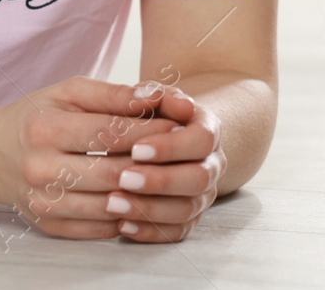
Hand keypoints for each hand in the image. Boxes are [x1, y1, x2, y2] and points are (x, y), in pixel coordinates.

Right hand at [0, 76, 183, 240]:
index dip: (150, 131)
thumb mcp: (67, 94)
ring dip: (146, 196)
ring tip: (169, 181)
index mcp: (44, 129)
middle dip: (154, 166)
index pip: (109, 133)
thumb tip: (158, 97)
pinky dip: (126, 218)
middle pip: (113, 172)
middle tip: (183, 158)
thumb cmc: (36, 117)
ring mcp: (43, 201)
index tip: (179, 127)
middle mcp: (39, 167)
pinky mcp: (48, 225)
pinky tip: (141, 202)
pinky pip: (100, 228)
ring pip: (110, 206)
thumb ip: (113, 94)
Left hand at [107, 85, 226, 243]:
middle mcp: (211, 164)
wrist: (158, 133)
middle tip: (123, 178)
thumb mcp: (142, 95)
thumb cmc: (146, 110)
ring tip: (113, 203)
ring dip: (150, 209)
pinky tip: (121, 226)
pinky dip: (150, 231)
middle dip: (161, 180)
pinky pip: (176, 232)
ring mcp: (201, 193)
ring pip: (187, 209)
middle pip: (199, 179)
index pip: (200, 140)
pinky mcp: (186, 217)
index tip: (136, 148)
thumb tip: (151, 94)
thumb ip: (146, 91)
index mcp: (206, 130)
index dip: (171, 147)